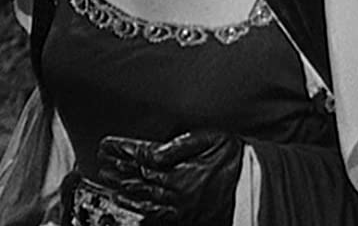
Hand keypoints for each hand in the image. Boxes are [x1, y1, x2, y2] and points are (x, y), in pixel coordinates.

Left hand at [95, 131, 243, 225]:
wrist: (256, 184)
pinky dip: (140, 209)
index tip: (106, 144)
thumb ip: (178, 145)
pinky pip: (158, 216)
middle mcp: (177, 189)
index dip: (121, 150)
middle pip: (138, 177)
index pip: (141, 156)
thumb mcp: (210, 139)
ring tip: (108, 179)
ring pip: (144, 197)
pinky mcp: (187, 218)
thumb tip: (152, 151)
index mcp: (180, 167)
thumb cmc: (234, 156)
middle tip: (101, 161)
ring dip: (123, 187)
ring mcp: (181, 206)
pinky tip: (127, 202)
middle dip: (117, 168)